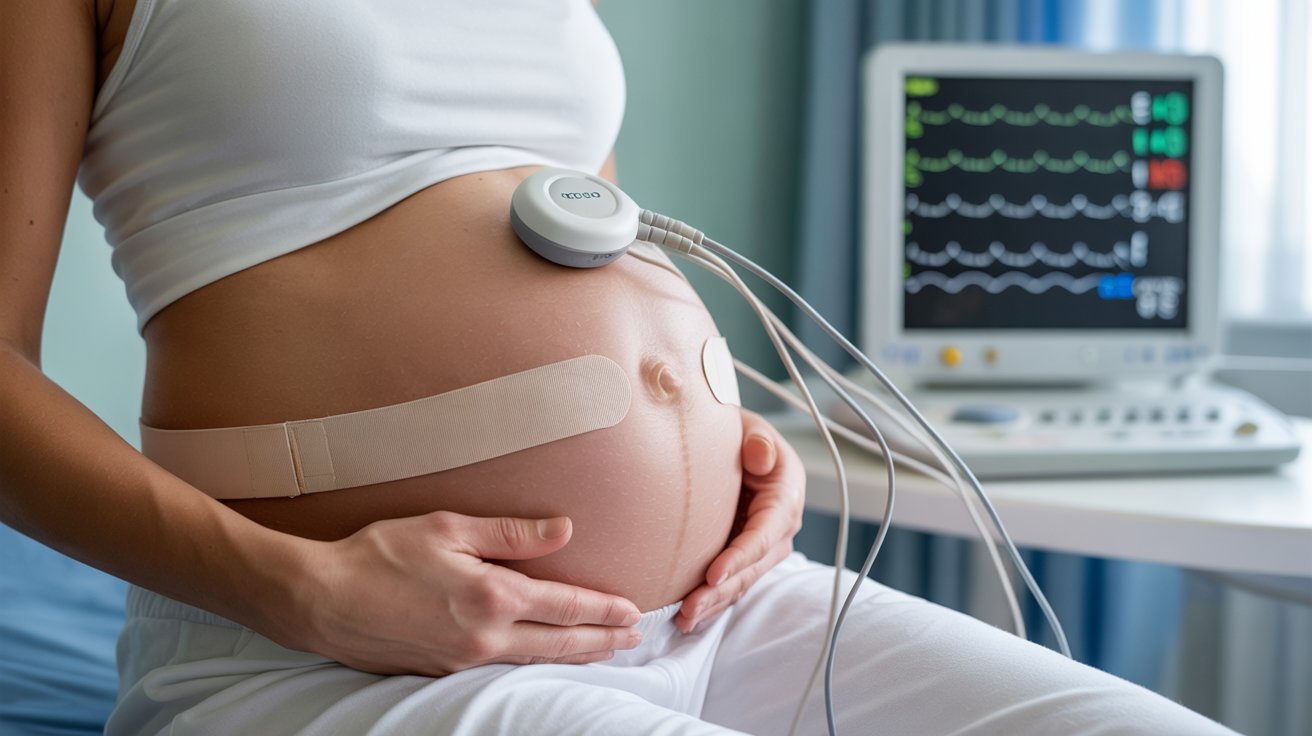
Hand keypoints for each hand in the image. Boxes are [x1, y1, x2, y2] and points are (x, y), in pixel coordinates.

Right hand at [283, 511, 642, 675]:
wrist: (320, 599)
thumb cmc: (379, 554)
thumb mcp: (447, 528)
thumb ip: (511, 533)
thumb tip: (564, 530)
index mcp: (492, 597)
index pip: (565, 605)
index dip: (603, 608)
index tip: (631, 609)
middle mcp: (485, 637)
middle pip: (560, 642)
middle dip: (601, 640)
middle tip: (632, 637)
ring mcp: (464, 660)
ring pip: (535, 660)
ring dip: (573, 655)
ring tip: (601, 650)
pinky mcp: (442, 671)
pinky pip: (502, 668)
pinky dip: (534, 662)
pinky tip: (541, 656)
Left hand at [675, 410, 804, 632]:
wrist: (737, 446)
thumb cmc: (740, 436)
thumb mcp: (749, 428)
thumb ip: (757, 440)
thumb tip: (759, 457)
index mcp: (786, 495)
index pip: (765, 532)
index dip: (740, 556)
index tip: (713, 574)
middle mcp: (781, 526)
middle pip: (753, 566)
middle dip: (721, 590)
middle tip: (689, 609)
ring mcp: (766, 546)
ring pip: (743, 581)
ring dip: (715, 603)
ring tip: (684, 619)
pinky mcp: (749, 557)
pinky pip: (734, 583)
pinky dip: (713, 601)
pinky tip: (689, 617)